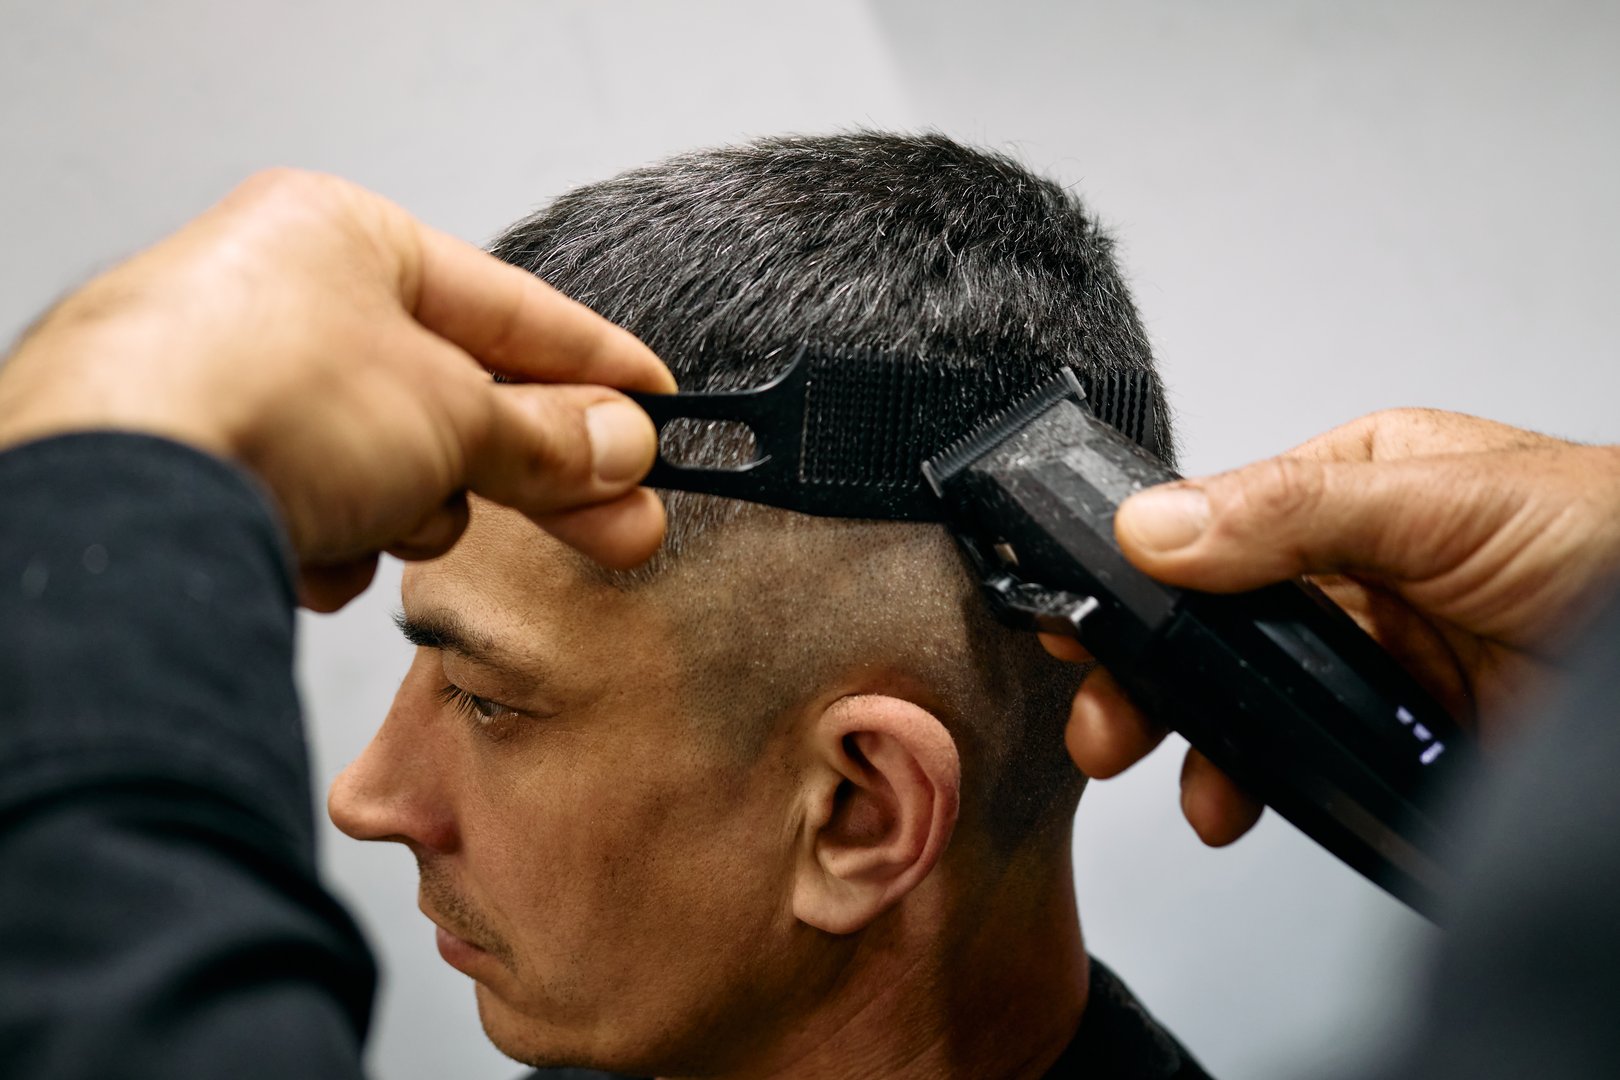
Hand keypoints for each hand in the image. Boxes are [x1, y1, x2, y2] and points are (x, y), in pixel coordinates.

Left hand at [0, 169, 674, 609]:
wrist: (115, 495)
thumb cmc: (264, 400)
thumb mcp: (455, 414)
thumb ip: (548, 437)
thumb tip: (626, 448)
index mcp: (344, 236)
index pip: (513, 308)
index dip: (599, 366)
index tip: (662, 410)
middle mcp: (279, 295)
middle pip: (452, 393)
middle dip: (532, 470)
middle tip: (621, 526)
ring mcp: (228, 380)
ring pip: (385, 459)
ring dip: (412, 509)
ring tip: (393, 523)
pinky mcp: (191, 464)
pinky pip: (313, 503)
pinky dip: (332, 538)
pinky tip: (316, 552)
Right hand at [1047, 409, 1619, 845]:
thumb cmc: (1618, 540)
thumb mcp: (1444, 502)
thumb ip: (1292, 513)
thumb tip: (1154, 525)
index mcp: (1355, 487)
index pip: (1218, 525)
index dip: (1144, 572)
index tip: (1081, 612)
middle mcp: (1357, 570)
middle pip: (1219, 624)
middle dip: (1152, 675)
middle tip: (1105, 722)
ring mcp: (1379, 659)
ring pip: (1254, 700)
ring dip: (1204, 742)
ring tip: (1182, 782)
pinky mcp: (1401, 738)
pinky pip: (1309, 761)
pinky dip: (1268, 786)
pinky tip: (1245, 801)